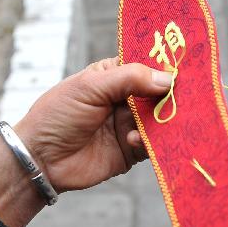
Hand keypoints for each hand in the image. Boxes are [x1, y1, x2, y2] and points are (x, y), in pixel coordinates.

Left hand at [17, 57, 170, 191]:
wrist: (41, 159)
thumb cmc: (58, 115)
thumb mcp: (91, 87)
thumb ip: (129, 79)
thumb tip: (168, 78)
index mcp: (114, 76)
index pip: (146, 67)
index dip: (165, 67)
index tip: (185, 69)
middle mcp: (125, 100)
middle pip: (158, 95)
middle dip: (170, 97)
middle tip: (186, 98)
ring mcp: (128, 126)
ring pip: (158, 121)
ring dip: (163, 121)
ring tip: (165, 120)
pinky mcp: (130, 152)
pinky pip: (151, 146)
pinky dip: (150, 143)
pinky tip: (132, 139)